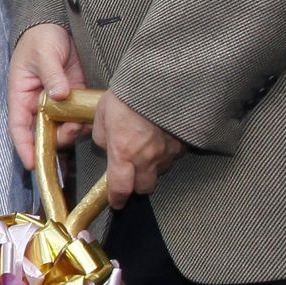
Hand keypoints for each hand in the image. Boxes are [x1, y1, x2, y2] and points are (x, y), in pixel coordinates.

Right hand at [7, 23, 84, 170]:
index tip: (33, 163)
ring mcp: (58, 102)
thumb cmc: (42, 37)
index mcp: (22, 95)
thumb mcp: (43, 54)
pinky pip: (79, 117)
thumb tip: (58, 95)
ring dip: (72, 131)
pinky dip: (85, 121)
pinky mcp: (75, 97)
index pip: (19, 127)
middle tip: (70, 133)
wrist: (60, 23)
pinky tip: (90, 116)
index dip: (25, 146)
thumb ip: (51, 75)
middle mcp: (38, 104)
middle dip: (55, 140)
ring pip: (63, 128)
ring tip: (81, 123)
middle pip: (43, 132)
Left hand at [90, 91, 183, 207]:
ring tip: (146, 151)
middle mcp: (147, 158)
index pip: (120, 188)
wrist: (166, 81)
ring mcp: (168, 153)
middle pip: (144, 188)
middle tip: (131, 174)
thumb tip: (106, 145)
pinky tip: (161, 140)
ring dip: (152, 169)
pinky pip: (173, 158)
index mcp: (123, 152)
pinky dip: (166, 155)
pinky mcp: (183, 145)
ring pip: (160, 173)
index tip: (116, 202)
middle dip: (137, 185)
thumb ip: (102, 134)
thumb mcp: (103, 112)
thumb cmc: (130, 94)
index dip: (117, 199)